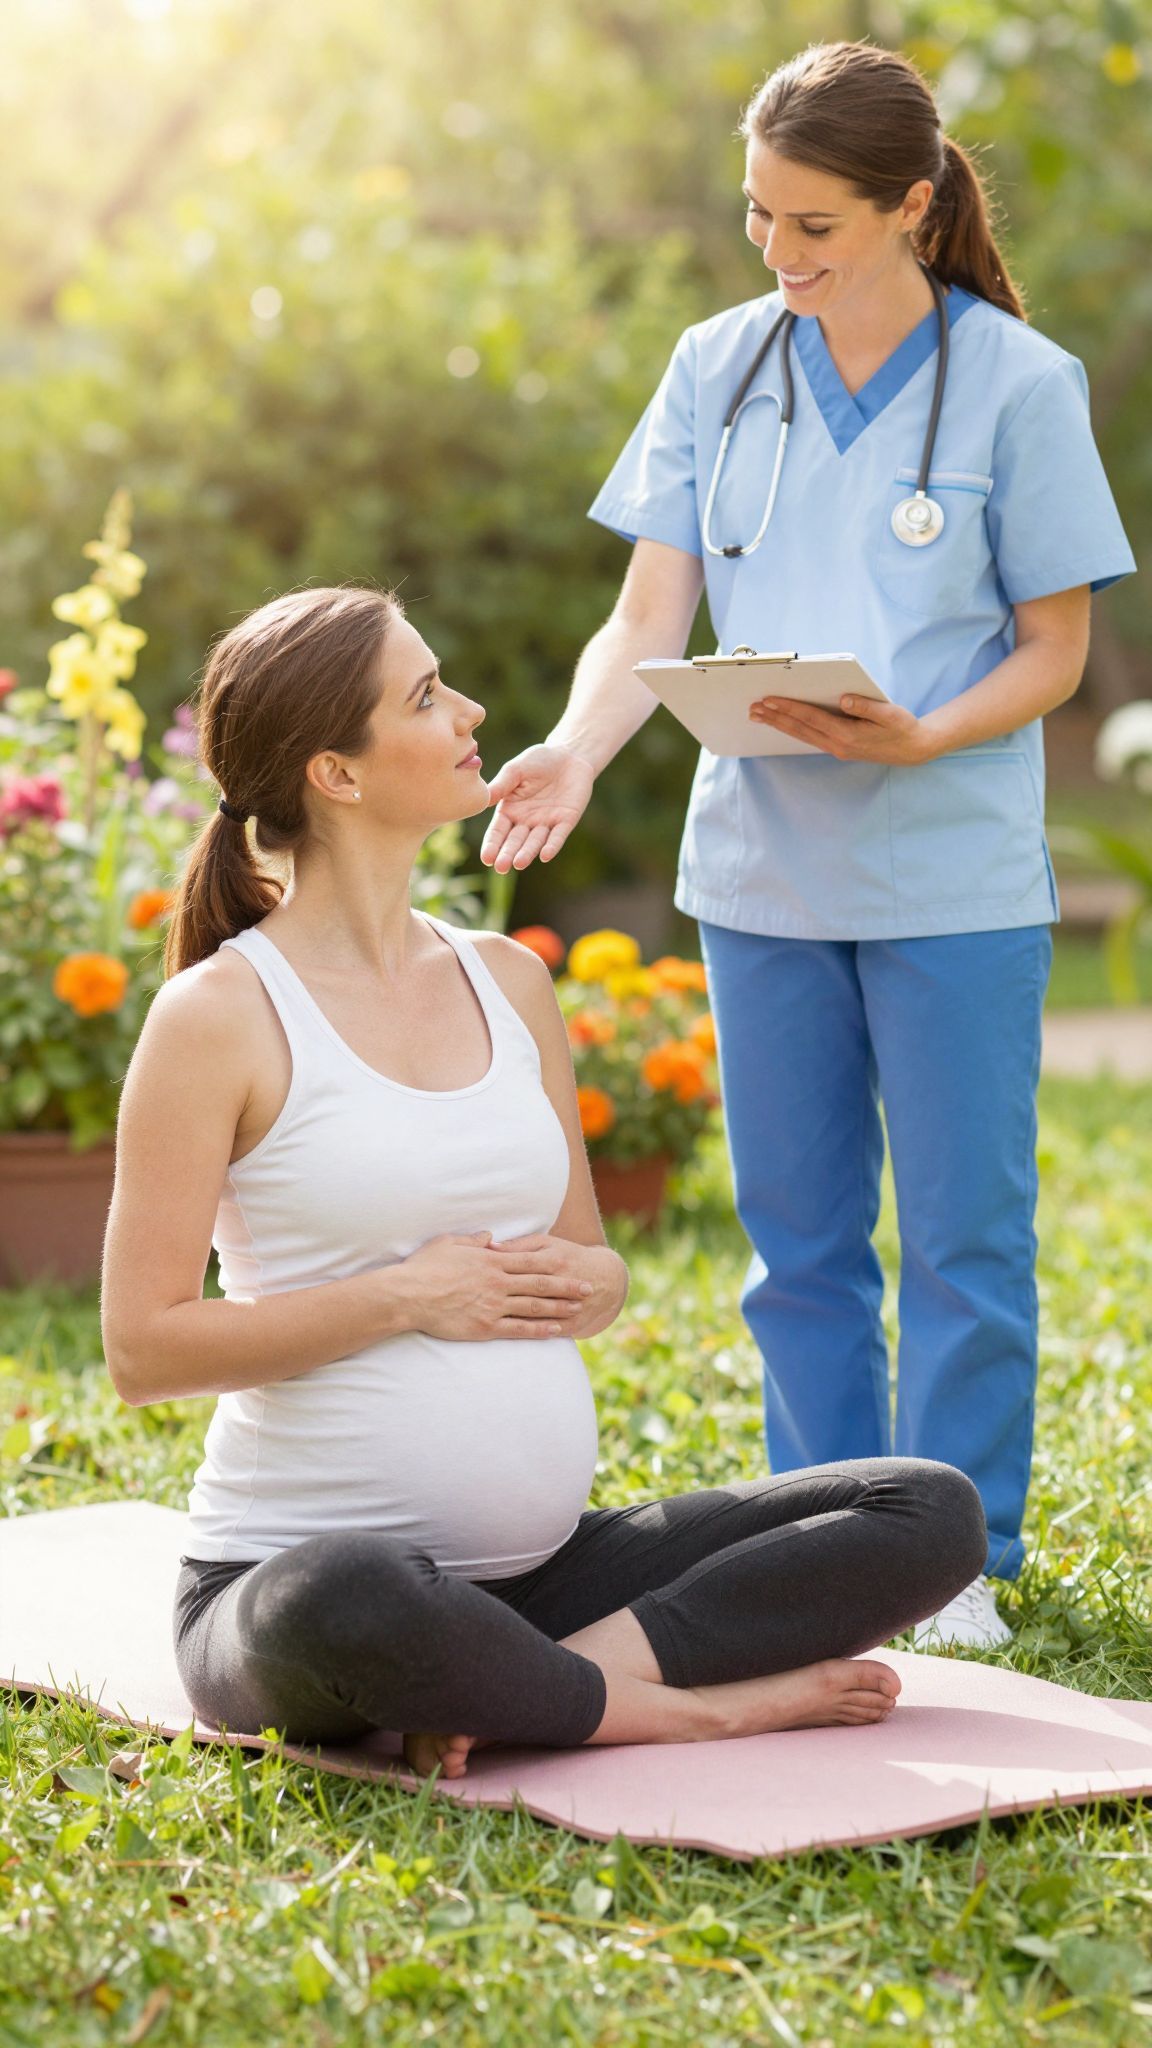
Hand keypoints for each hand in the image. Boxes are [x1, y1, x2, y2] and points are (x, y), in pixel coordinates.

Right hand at [397, 1231, 595, 1341]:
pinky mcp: (486, 1327)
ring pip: (535, 1307)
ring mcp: (494, 1306)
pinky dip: (540, 1330)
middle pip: (541, 1284)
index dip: (556, 1266)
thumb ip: (473, 1240)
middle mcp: (498, 1283)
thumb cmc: (424, 1267)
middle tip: (588, 1289)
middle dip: (567, 1287)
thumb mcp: (449, 1243)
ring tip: (579, 1310)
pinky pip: (519, 1329)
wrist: (408, 1295)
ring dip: (560, 1308)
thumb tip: (490, 1236)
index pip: (531, 1263)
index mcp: (491, 1261)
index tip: (574, 1267)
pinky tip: (555, 1331)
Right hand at [480, 744, 595, 872]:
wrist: (569, 755)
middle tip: (501, 867)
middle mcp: (526, 821)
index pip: (498, 832)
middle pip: (515, 841)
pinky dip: (552, 845)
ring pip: (535, 842)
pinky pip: (558, 835)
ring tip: (519, 863)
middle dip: (507, 854)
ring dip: (527, 853)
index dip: (492, 844)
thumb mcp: (516, 769)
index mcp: (510, 810)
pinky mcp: (566, 820)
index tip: (486, 858)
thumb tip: (482, 799)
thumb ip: (501, 785)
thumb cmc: (538, 761)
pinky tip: (545, 855)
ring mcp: (546, 823)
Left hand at [488, 1233, 627, 1339]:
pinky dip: (535, 1332)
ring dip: (515, 1315)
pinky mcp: (574, 1322)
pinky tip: (516, 1336)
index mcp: (552, 1258)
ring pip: (539, 1311)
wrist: (606, 1279)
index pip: (520, 1263)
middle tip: (475, 1298)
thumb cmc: (567, 1256)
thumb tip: (489, 1246)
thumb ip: (518, 1246)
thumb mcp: (547, 1244)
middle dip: (502, 1293)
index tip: (474, 1272)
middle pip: (527, 1288)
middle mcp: (560, 1281)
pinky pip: (551, 1329)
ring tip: (492, 1318)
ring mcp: (568, 1303)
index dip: (496, 1267)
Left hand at [749, 693, 937, 766]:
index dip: (789, 708)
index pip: (811, 719)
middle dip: (775, 718)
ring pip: (801, 736)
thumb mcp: (890, 714)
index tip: (769, 700)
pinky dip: (793, 730)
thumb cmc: (903, 728)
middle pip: (800, 729)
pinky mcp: (838, 748)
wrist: (913, 750)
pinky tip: (782, 724)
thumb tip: (844, 698)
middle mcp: (838, 745)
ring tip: (759, 716)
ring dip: (779, 725)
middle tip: (753, 709)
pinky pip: (809, 738)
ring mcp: (836, 749)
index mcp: (848, 735)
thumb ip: (867, 706)